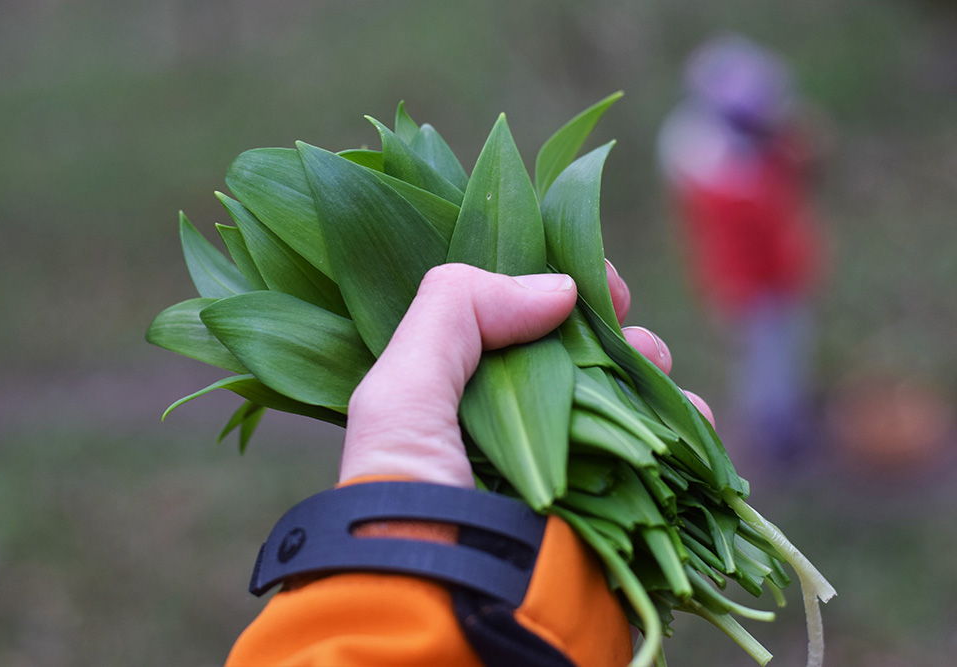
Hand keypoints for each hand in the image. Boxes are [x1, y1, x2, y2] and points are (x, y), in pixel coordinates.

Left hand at [340, 261, 712, 486]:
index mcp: (459, 398)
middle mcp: (513, 432)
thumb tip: (559, 288)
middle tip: (635, 341)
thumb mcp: (400, 394)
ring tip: (664, 381)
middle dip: (619, 338)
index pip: (517, 326)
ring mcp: (565, 474)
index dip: (561, 294)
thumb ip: (455, 312)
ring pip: (626, 405)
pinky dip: (686, 438)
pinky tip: (694, 429)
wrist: (451, 624)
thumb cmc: (411, 507)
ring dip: (656, 381)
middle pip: (582, 361)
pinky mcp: (610, 514)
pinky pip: (661, 464)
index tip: (601, 285)